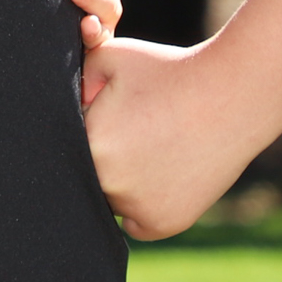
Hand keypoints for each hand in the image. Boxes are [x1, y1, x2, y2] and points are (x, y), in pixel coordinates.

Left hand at [76, 38, 256, 240]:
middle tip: (128, 135)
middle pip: (84, 178)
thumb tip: (49, 107)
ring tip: (148, 147)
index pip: (63, 150)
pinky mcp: (165, 224)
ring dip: (119, 182)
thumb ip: (72, 82)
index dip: (81, 134)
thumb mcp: (108, 57)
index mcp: (90, 147)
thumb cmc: (167, 70)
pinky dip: (143, 203)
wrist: (232, 94)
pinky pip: (137, 219)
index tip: (104, 122)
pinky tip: (160, 172)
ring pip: (110, 200)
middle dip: (97, 159)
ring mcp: (138, 210)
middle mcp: (109, 186)